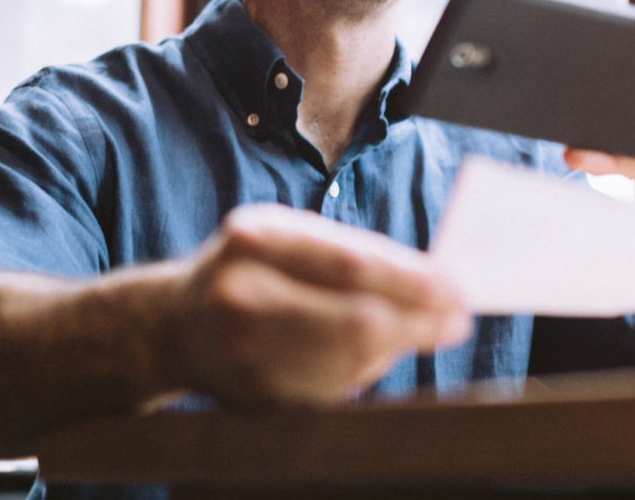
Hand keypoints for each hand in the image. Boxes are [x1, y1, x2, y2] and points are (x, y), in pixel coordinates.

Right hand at [172, 204, 470, 406]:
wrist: (176, 326)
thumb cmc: (253, 269)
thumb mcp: (289, 238)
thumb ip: (354, 254)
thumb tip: (437, 281)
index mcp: (256, 239)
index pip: (354, 265)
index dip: (414, 282)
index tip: (458, 288)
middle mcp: (243, 294)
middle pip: (356, 320)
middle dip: (419, 321)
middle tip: (458, 318)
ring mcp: (245, 352)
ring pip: (351, 363)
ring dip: (399, 348)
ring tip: (425, 331)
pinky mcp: (255, 396)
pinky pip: (333, 391)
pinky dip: (367, 372)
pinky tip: (379, 354)